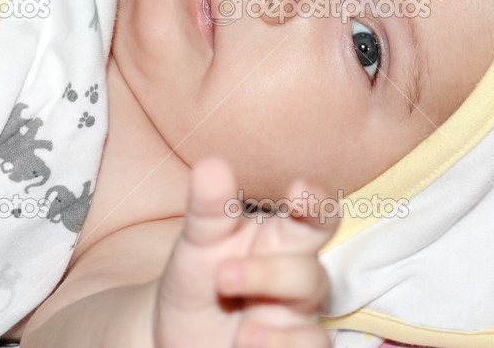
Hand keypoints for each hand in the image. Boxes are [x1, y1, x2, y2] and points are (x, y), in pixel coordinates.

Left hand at [154, 157, 338, 347]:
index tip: (301, 192)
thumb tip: (212, 164)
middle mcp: (298, 280)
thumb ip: (209, 207)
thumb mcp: (198, 243)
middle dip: (272, 275)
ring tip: (240, 333)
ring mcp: (296, 321)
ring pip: (313, 326)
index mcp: (283, 240)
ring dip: (279, 330)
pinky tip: (245, 345)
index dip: (318, 203)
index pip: (316, 217)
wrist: (175, 334)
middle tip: (223, 276)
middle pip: (311, 274)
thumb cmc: (201, 278)